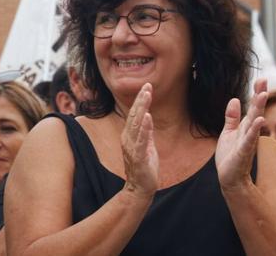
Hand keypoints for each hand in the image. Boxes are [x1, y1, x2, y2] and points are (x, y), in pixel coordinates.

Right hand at [120, 83, 157, 197]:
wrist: (140, 189)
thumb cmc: (144, 169)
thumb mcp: (147, 147)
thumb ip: (146, 133)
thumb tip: (148, 118)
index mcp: (130, 136)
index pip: (135, 114)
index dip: (141, 100)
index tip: (147, 87)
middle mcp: (127, 138)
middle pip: (134, 115)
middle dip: (141, 100)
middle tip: (147, 86)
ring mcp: (131, 147)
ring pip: (136, 123)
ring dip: (142, 108)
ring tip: (147, 95)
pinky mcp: (138, 156)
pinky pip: (141, 139)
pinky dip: (143, 127)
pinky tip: (147, 117)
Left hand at [216, 77, 266, 190]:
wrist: (229, 177)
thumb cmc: (230, 155)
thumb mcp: (228, 132)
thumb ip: (232, 117)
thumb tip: (234, 99)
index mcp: (245, 127)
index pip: (252, 107)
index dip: (256, 94)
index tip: (261, 79)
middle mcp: (249, 132)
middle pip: (255, 111)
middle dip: (259, 96)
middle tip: (264, 81)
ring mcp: (248, 142)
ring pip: (254, 122)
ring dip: (258, 108)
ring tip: (263, 94)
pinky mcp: (243, 152)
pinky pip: (249, 139)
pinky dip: (254, 130)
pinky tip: (259, 120)